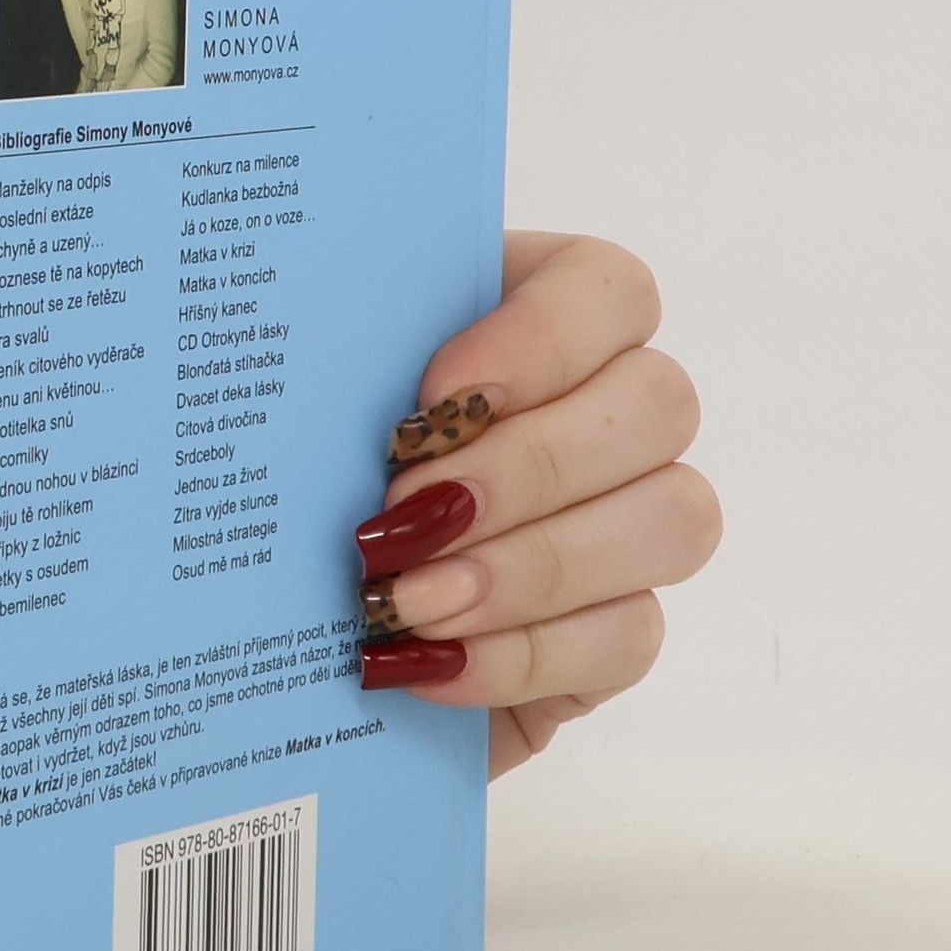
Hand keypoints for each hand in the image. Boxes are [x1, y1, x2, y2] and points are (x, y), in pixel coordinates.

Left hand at [353, 232, 720, 779]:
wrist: (278, 619)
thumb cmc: (302, 473)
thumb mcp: (309, 397)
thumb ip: (334, 357)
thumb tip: (309, 344)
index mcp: (543, 315)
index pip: (608, 289)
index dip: (540, 340)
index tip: (431, 399)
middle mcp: (614, 408)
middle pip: (659, 405)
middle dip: (526, 468)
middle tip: (405, 516)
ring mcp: (635, 522)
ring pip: (672, 521)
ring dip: (532, 566)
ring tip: (410, 600)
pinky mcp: (618, 632)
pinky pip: (628, 637)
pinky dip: (523, 654)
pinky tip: (431, 661)